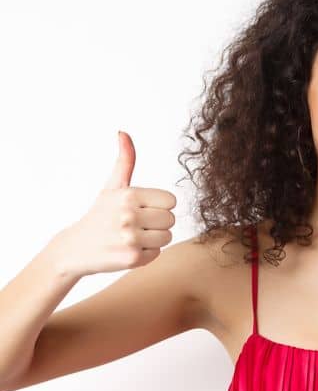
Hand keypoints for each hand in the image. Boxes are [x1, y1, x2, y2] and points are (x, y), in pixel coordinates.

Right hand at [49, 131, 177, 277]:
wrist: (75, 248)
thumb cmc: (99, 215)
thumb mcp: (112, 187)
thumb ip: (125, 161)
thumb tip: (123, 132)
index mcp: (128, 195)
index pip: (171, 201)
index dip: (158, 206)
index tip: (139, 209)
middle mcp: (128, 215)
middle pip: (171, 220)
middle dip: (156, 223)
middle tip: (133, 225)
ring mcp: (130, 237)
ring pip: (167, 237)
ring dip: (152, 239)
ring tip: (130, 237)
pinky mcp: (131, 258)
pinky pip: (157, 253)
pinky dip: (145, 254)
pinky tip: (126, 250)